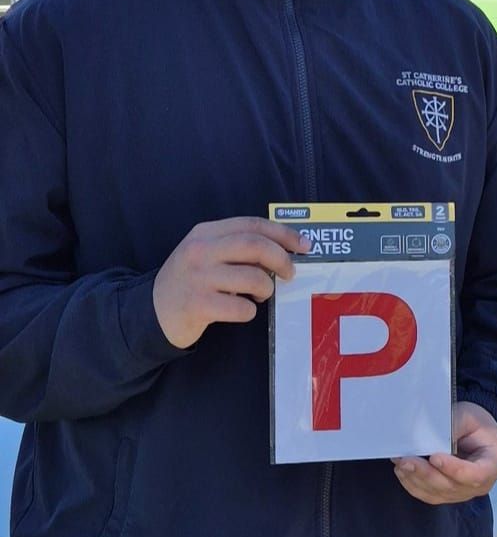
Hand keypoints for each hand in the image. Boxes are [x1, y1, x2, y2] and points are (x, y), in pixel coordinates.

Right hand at [153, 217, 309, 349]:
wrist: (152, 311)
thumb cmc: (189, 282)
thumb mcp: (206, 254)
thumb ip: (236, 248)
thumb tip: (281, 251)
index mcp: (205, 233)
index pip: (252, 225)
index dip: (283, 233)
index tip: (304, 245)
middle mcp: (200, 250)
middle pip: (254, 245)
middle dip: (281, 259)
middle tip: (290, 273)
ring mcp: (198, 278)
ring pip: (252, 278)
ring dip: (266, 289)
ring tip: (261, 295)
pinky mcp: (198, 305)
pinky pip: (241, 307)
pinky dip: (249, 311)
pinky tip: (242, 310)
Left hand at [394, 401, 496, 504]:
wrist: (478, 435)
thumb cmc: (478, 425)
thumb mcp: (469, 417)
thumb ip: (453, 427)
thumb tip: (427, 436)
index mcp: (493, 465)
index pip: (476, 475)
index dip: (454, 469)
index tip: (435, 457)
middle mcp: (480, 485)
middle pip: (451, 486)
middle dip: (426, 474)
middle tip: (407, 460)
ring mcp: (462, 493)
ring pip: (437, 493)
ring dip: (415, 479)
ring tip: (401, 462)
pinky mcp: (447, 494)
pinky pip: (428, 495)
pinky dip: (413, 484)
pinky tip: (403, 471)